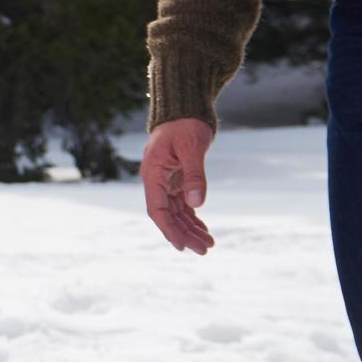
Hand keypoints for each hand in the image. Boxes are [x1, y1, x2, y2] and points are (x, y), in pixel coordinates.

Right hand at [142, 118, 215, 253]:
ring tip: (208, 245)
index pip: (157, 209)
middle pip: (168, 216)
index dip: (169, 229)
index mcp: (153, 174)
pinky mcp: (177, 181)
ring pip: (176, 213)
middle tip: (204, 250)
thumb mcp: (191, 148)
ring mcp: (166, 183)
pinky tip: (204, 230)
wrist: (184, 111)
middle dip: (185, 234)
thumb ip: (194, 175)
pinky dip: (193, 219)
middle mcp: (156, 181)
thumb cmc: (185, 125)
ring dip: (190, 229)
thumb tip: (197, 203)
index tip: (182, 245)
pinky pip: (183, 206)